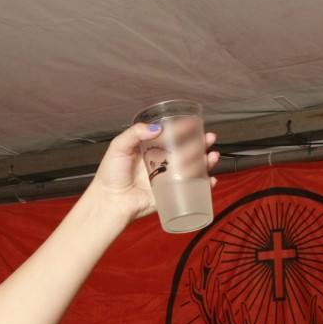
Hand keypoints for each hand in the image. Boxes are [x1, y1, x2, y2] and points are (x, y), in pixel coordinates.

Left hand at [89, 124, 218, 224]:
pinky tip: (211, 180)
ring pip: (192, 169)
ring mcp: (167, 179)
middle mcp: (161, 163)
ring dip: (206, 162)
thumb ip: (134, 134)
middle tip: (209, 138)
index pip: (172, 136)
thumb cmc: (111, 175)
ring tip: (212, 157)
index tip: (195, 122)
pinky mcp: (170, 194)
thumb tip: (158, 128)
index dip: (185, 129)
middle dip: (201, 144)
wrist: (109, 201)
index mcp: (151, 150)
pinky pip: (190, 190)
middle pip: (187, 151)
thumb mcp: (118, 147)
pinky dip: (204, 186)